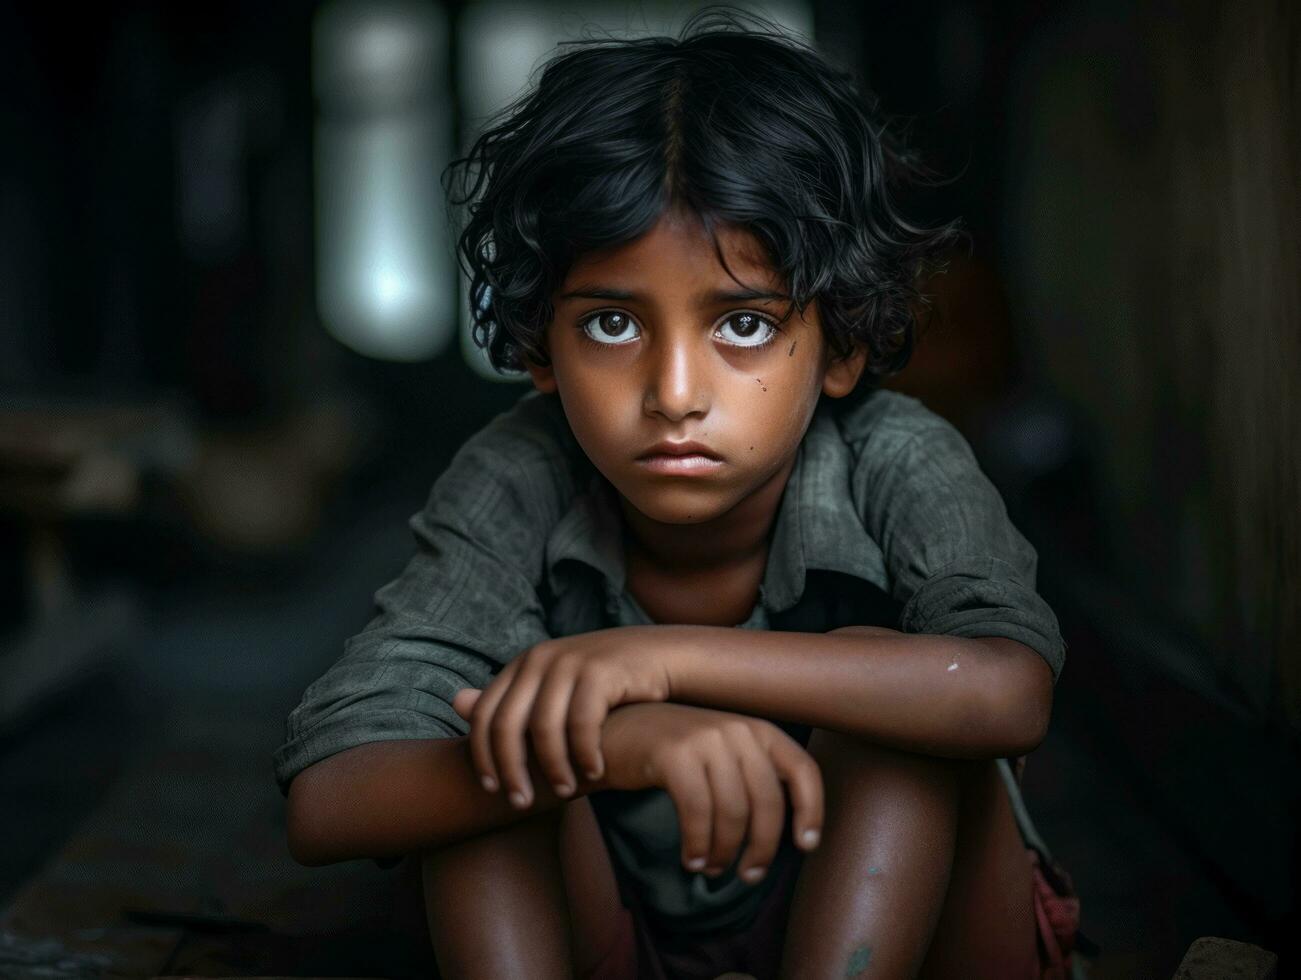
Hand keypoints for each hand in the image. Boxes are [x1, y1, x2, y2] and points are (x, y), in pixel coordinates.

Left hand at [451, 627, 673, 807]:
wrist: (663, 656)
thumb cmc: (605, 682)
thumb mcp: (552, 686)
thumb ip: (510, 698)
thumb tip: (455, 703)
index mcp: (522, 663)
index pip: (485, 715)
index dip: (482, 756)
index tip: (491, 790)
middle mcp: (540, 658)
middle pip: (506, 724)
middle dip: (511, 769)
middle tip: (522, 802)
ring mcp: (569, 662)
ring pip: (543, 728)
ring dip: (551, 768)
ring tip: (565, 793)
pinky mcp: (600, 671)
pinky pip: (581, 723)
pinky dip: (584, 754)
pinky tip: (594, 773)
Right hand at [600, 702, 823, 883]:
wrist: (615, 733)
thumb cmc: (674, 754)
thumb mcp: (721, 754)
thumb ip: (751, 778)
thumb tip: (782, 833)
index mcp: (756, 730)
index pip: (802, 769)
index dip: (811, 810)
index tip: (805, 845)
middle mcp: (736, 728)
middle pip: (767, 802)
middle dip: (762, 848)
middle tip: (748, 876)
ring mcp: (705, 738)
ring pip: (733, 812)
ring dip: (725, 852)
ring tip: (712, 869)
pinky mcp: (674, 753)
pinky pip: (698, 811)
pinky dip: (698, 844)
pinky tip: (692, 859)